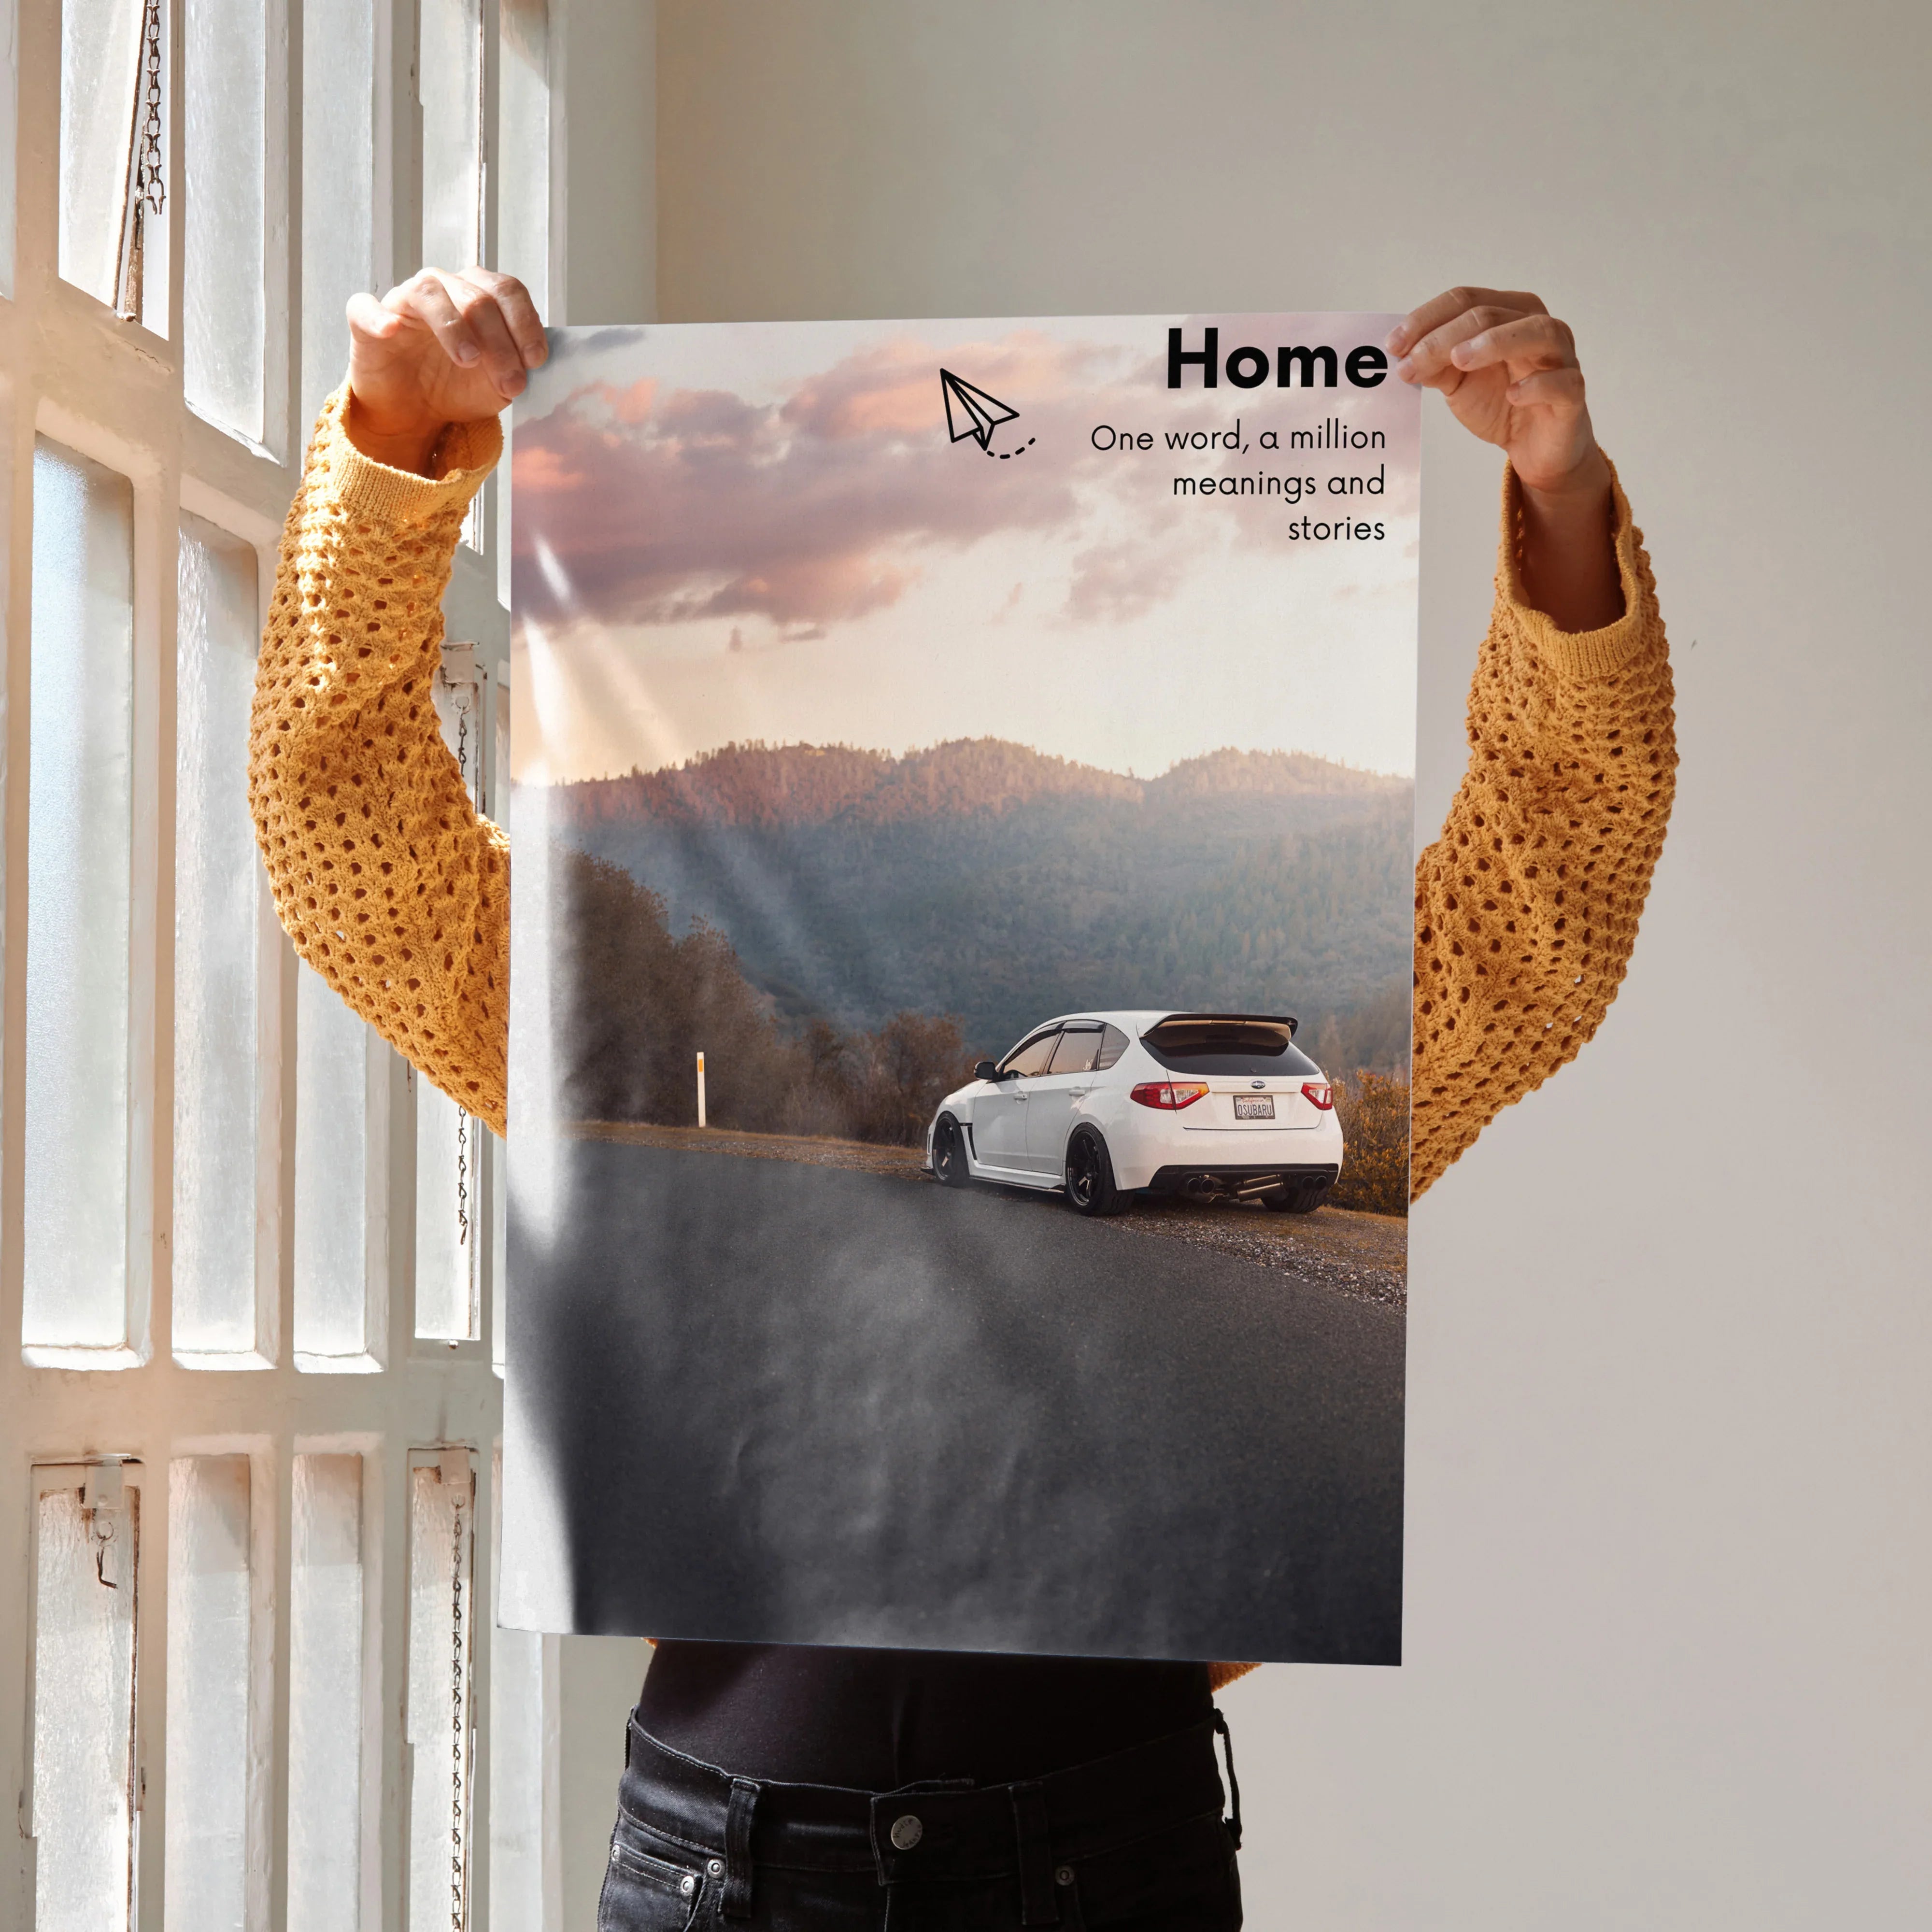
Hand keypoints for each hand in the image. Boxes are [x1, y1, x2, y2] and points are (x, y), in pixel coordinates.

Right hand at [344, 267, 546, 474]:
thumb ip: (516, 368)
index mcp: (478, 294)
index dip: (525, 323)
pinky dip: (379, 317)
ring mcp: (404, 300)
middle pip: (477, 297)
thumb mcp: (497, 384)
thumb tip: (533, 364)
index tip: (536, 361)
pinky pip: (366, 307)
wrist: (414, 412)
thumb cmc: (457, 387)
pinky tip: (391, 331)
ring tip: (469, 360)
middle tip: (511, 383)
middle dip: (500, 343)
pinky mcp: (366, 320)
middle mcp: (443, 288)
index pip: (507, 291)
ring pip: (430, 293)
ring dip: (454, 327)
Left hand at [1389, 287, 1621, 629]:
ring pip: (1536, 332)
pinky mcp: (1572, 394)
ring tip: (1459, 360)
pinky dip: (1537, 385)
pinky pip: (1562, 382)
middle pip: (1490, 314)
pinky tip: (1512, 394)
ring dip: (1494, 342)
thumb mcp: (1458, 382)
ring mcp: (1561, 358)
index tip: (1392, 345)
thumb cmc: (1500, 403)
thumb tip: (1402, 353)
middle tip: (1410, 362)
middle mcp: (1538, 326)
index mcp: (1509, 313)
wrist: (1534, 448)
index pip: (1465, 300)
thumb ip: (1435, 364)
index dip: (1426, 319)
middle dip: (1444, 337)